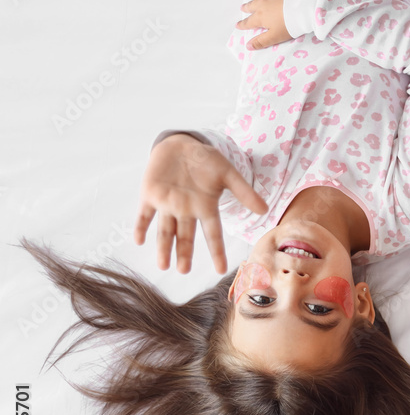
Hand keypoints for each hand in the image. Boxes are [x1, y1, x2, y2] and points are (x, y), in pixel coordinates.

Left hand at [134, 134, 268, 273]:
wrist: (181, 144)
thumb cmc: (206, 160)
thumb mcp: (228, 173)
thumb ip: (244, 191)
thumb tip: (264, 209)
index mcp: (206, 207)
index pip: (213, 234)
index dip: (217, 252)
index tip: (221, 270)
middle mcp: (186, 210)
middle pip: (185, 237)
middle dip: (184, 254)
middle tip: (183, 270)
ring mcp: (167, 204)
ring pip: (165, 230)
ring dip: (163, 247)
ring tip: (163, 265)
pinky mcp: (150, 195)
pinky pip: (144, 214)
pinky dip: (141, 227)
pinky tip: (139, 240)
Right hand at [236, 0, 291, 49]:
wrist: (304, 8)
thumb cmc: (290, 24)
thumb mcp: (275, 37)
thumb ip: (261, 41)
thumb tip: (248, 46)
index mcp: (261, 17)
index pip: (250, 22)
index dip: (243, 25)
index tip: (237, 25)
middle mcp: (263, 2)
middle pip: (253, 5)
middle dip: (247, 7)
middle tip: (242, 7)